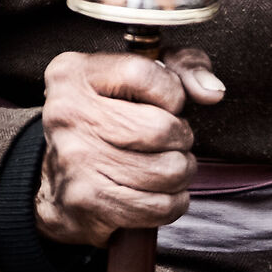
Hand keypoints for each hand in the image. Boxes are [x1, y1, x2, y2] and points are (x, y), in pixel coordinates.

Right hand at [34, 48, 224, 247]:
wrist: (60, 185)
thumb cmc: (110, 123)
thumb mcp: (139, 78)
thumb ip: (182, 66)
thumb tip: (211, 91)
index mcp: (74, 74)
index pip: (143, 74)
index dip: (172, 93)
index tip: (168, 105)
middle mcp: (67, 113)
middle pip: (161, 128)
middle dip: (181, 139)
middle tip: (171, 143)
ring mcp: (74, 158)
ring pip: (166, 170)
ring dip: (180, 172)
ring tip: (168, 166)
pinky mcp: (87, 200)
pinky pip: (158, 206)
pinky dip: (172, 203)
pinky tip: (160, 193)